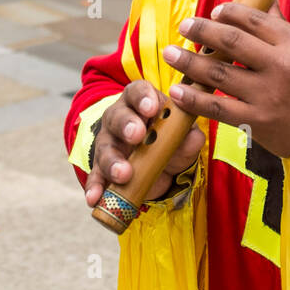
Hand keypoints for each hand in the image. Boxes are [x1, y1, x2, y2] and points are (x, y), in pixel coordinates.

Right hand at [83, 80, 205, 207]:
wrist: (159, 164)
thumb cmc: (168, 138)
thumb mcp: (182, 136)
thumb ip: (189, 135)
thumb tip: (194, 137)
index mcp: (140, 101)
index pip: (138, 91)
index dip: (143, 98)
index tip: (151, 107)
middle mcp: (119, 118)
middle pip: (117, 117)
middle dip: (127, 125)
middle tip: (137, 135)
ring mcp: (108, 143)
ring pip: (105, 148)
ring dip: (113, 161)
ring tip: (123, 174)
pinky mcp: (102, 168)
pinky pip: (96, 176)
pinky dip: (96, 187)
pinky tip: (95, 197)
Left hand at [162, 1, 289, 158]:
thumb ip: (280, 26)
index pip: (253, 20)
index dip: (228, 12)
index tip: (212, 11)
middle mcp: (280, 66)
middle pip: (231, 42)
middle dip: (202, 31)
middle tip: (184, 26)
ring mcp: (267, 95)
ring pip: (218, 74)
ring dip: (189, 62)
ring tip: (170, 54)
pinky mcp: (257, 121)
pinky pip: (218, 108)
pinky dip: (194, 99)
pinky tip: (177, 91)